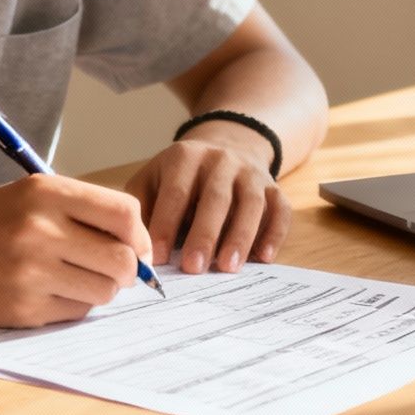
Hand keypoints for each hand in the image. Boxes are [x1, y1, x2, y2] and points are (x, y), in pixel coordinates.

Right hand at [0, 173, 152, 327]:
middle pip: (122, 259)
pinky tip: (47, 292)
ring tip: (75, 279)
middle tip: (111, 270)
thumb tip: (141, 246)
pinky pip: (76, 312)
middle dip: (127, 269)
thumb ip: (83, 211)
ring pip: (105, 290)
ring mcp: (31, 271)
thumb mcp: (28, 196)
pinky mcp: (23, 308)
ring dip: (100, 289)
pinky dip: (72, 305)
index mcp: (44, 191)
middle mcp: (40, 228)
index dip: (139, 235)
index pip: (124, 213)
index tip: (136, 246)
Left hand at [125, 126, 289, 273]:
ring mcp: (251, 173)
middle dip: (204, 234)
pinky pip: (280, 209)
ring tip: (227, 267)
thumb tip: (134, 249)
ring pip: (251, 203)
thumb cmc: (180, 177)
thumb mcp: (153, 179)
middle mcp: (222, 160)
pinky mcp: (274, 187)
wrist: (226, 146)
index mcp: (186, 157)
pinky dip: (274, 233)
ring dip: (240, 236)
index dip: (167, 225)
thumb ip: (141, 209)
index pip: (176, 192)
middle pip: (215, 198)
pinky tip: (263, 257)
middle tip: (193, 268)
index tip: (159, 258)